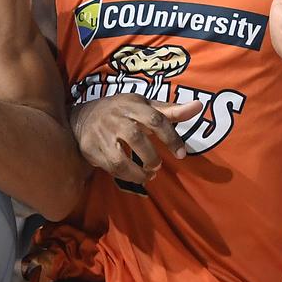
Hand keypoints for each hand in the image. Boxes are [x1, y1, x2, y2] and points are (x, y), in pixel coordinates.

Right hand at [70, 94, 203, 183]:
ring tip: (147, 175)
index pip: (155, 119)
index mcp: (132, 105)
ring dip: (138, 172)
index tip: (181, 154)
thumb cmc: (121, 111)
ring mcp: (101, 135)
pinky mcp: (91, 149)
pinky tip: (134, 175)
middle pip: (136, 138)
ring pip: (120, 158)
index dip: (171, 137)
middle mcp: (116, 118)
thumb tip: (199, 106)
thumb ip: (171, 110)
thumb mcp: (144, 106)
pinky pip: (110, 168)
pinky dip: (126, 175)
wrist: (81, 117)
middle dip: (151, 157)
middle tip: (157, 165)